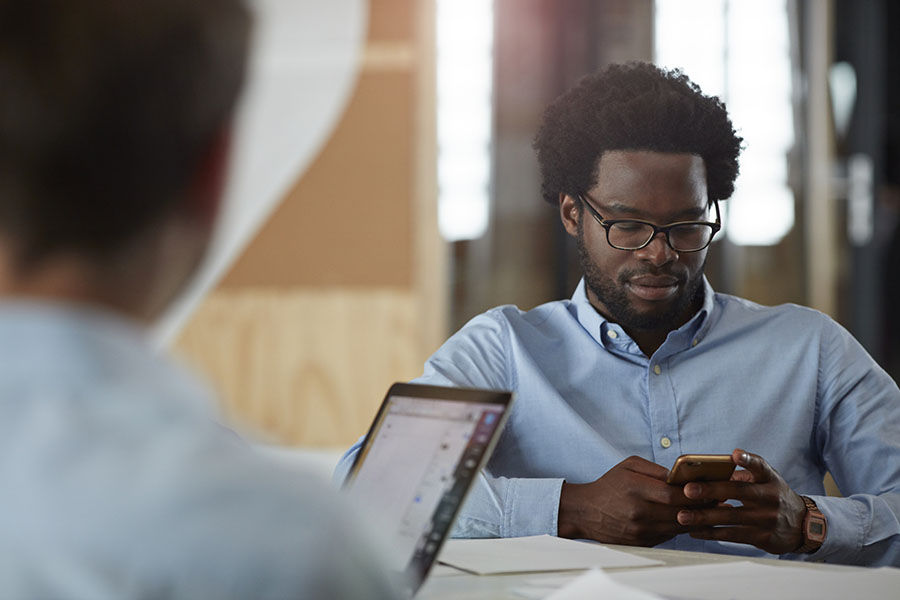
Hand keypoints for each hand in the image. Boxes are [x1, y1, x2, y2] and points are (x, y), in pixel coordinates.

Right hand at [558, 455, 708, 546]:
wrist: (586, 511)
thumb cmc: (609, 485)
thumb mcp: (629, 466)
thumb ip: (656, 469)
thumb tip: (682, 476)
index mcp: (635, 490)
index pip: (673, 495)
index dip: (694, 493)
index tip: (709, 488)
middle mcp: (638, 513)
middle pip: (680, 512)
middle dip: (701, 506)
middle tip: (718, 499)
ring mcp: (640, 531)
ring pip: (678, 527)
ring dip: (695, 519)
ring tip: (709, 510)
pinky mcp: (642, 542)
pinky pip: (669, 535)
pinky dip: (680, 527)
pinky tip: (688, 519)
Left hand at [675, 449, 806, 554]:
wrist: (803, 526)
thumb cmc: (773, 496)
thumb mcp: (767, 481)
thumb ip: (742, 476)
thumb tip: (704, 475)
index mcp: (769, 479)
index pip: (760, 466)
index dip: (748, 460)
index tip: (735, 455)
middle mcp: (770, 497)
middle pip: (738, 491)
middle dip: (711, 490)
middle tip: (687, 490)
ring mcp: (766, 518)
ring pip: (731, 517)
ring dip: (704, 517)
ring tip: (682, 516)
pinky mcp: (762, 537)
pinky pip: (732, 535)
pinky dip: (711, 533)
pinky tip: (694, 531)